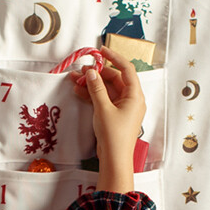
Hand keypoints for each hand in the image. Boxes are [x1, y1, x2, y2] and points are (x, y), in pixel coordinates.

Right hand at [68, 45, 145, 192]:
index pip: (126, 69)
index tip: (101, 51)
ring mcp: (122, 107)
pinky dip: (92, 95)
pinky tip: (78, 90)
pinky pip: (103, 100)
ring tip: (74, 79)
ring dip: (91, 84)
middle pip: (114, 79)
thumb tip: (91, 73)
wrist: (114, 159)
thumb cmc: (114, 135)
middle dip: (96, 74)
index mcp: (135, 95)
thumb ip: (97, 88)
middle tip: (80, 70)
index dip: (114, 58)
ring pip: (106, 90)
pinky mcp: (113, 115)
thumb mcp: (103, 108)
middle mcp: (130, 99)